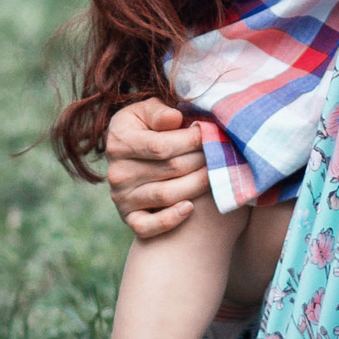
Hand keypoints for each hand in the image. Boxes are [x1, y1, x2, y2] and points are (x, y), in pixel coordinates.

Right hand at [102, 98, 211, 237]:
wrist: (131, 157)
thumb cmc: (145, 128)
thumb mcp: (146, 111)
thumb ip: (159, 112)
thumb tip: (175, 118)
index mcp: (119, 142)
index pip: (161, 146)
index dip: (191, 140)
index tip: (210, 133)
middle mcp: (117, 172)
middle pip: (170, 169)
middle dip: (201, 159)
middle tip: (221, 152)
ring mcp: (121, 197)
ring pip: (166, 195)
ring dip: (197, 184)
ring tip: (215, 173)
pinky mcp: (128, 217)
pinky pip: (147, 227)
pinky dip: (170, 219)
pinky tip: (190, 208)